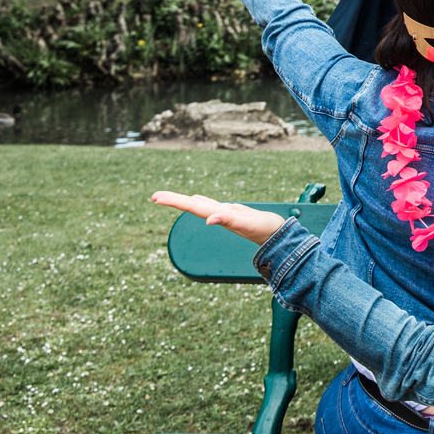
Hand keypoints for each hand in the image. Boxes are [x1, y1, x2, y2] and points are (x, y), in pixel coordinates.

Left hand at [152, 191, 286, 245]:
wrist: (279, 237)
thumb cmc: (265, 230)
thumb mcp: (248, 223)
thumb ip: (230, 220)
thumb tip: (208, 219)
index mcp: (218, 216)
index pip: (192, 206)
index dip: (174, 201)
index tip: (157, 198)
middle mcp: (219, 215)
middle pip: (192, 205)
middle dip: (174, 200)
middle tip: (154, 196)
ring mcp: (225, 215)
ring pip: (200, 205)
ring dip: (184, 201)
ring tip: (169, 197)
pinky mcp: (234, 213)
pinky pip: (212, 205)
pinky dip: (202, 202)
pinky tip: (198, 200)